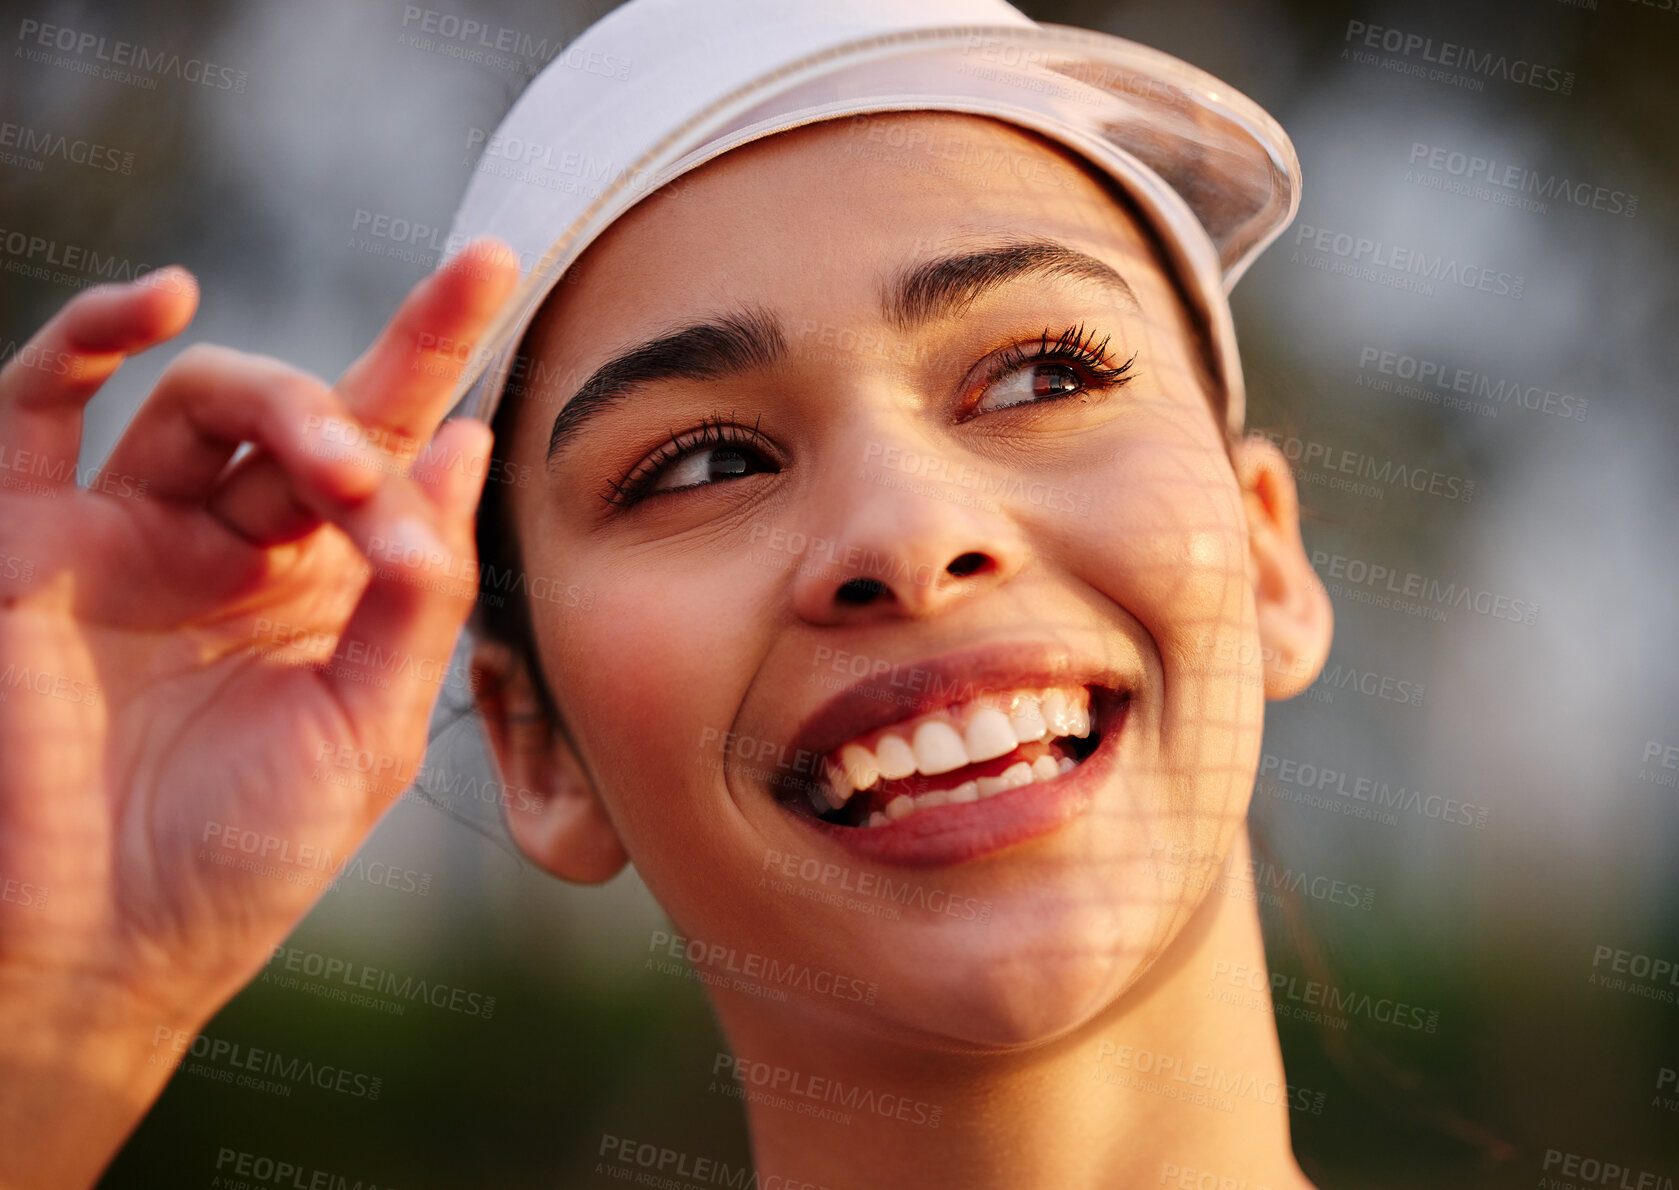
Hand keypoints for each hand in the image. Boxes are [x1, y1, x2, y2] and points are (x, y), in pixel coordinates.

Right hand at [0, 241, 517, 1188]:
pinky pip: (38, 407)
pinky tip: (161, 305)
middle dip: (355, 419)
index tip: (493, 263)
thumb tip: (465, 448)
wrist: (107, 951)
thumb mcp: (368, 724)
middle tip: (375, 486)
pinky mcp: (29, 541)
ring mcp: (129, 535)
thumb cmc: (245, 857)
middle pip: (305, 413)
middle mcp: (233, 545)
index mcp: (325, 585)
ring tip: (329, 466)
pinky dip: (87, 338)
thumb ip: (415, 591)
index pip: (389, 443)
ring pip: (201, 400)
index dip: (434, 350)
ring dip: (277, 408)